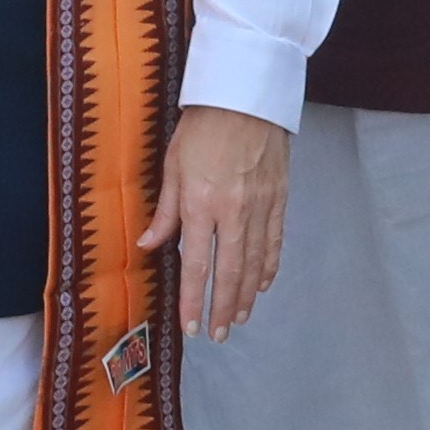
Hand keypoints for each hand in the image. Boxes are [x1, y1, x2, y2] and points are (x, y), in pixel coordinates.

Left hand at [146, 104, 289, 342]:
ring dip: (246, 295)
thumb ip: (165, 210)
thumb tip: (149, 244)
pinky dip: (269, 266)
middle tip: (217, 334)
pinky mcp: (279, 198)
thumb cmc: (203, 125)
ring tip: (238, 319)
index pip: (197, 265)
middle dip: (222, 308)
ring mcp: (261, 207)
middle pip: (230, 272)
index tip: (191, 325)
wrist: (247, 95)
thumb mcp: (173, 165)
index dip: (194, 300)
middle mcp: (234, 212)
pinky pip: (275, 242)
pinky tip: (263, 285)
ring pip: (255, 263)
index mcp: (201, 204)